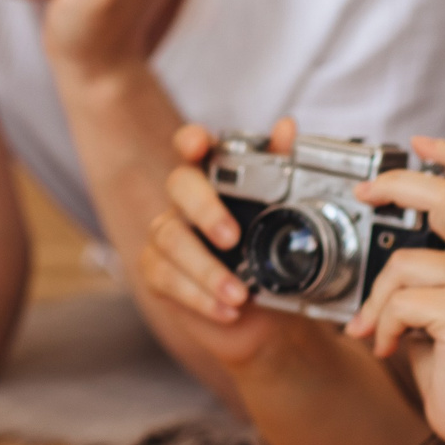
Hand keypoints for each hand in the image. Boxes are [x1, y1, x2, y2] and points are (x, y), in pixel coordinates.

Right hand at [134, 117, 302, 367]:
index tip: (199, 144)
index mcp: (214, 179)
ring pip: (170, 239)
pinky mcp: (157, 270)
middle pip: (179, 186)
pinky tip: (227, 310)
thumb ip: (283, 169)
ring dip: (207, 270)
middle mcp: (186, 201)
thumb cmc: (271, 258)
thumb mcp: (286, 219)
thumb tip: (286, 126)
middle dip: (205, 210)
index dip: (190, 140)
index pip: (192, 147)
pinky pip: (166, 277)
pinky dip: (199, 297)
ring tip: (239, 294)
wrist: (265, 318)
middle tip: (232, 238)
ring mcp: (167, 234)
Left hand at [344, 139, 444, 444]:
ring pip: (401, 264)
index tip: (419, 141)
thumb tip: (371, 241)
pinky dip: (383, 327)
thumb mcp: (438, 298)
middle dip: (394, 185)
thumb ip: (421, 266)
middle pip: (444, 194)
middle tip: (364, 194)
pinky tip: (391, 347)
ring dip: (377, 303)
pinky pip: (398, 302)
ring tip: (378, 331)